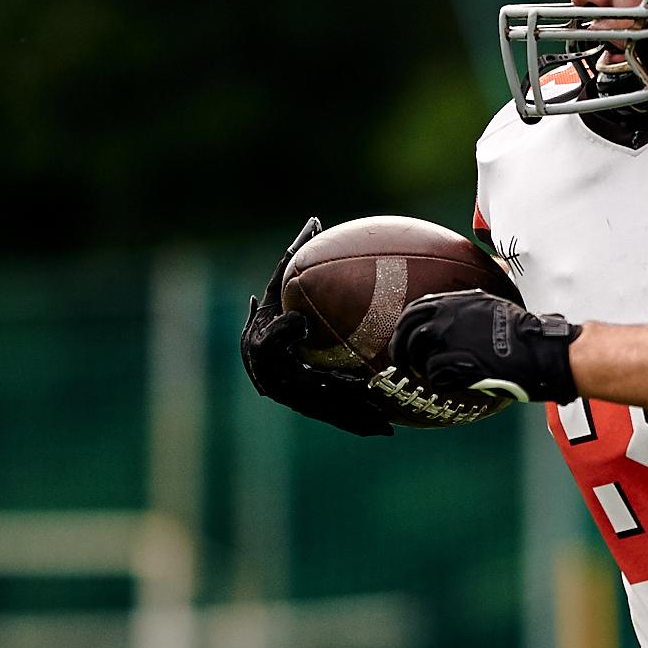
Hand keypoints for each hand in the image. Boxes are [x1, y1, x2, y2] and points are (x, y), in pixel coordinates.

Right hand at [238, 218, 392, 437]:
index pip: (270, 342)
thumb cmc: (270, 317)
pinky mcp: (310, 408)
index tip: (298, 321)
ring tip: (385, 425)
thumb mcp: (278, 290)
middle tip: (360, 387)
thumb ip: (291, 261)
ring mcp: (291, 397)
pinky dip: (358, 421)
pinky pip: (336, 414)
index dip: (281, 333)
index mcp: (262, 348)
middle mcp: (273, 378)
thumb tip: (314, 220)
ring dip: (352, 417)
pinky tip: (388, 426)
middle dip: (331, 392)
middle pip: (304, 388)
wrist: (260, 356)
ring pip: (324, 408)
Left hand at [391, 290, 582, 405]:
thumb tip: (464, 297)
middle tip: (403, 363)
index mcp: (457, 301)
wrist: (539, 351)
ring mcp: (452, 338)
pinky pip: (434, 374)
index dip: (404, 327)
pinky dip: (437, 382)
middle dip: (401, 349)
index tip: (403, 338)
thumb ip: (471, 305)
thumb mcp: (494, 305)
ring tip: (425, 376)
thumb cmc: (522, 333)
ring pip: (418, 353)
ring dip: (418, 367)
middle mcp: (450, 316)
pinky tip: (447, 383)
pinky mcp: (458, 361)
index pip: (416, 309)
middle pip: (409, 331)